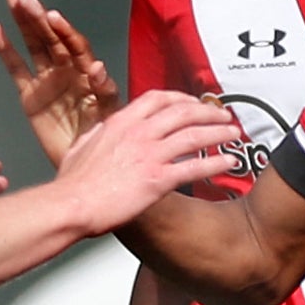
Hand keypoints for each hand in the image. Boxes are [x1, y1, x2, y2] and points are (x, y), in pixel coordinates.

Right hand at [0, 0, 119, 166]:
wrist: (85, 164)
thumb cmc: (104, 137)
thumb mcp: (110, 115)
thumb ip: (104, 91)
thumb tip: (96, 66)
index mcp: (88, 73)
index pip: (75, 46)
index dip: (65, 30)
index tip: (52, 15)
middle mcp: (67, 71)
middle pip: (51, 39)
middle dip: (38, 17)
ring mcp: (47, 81)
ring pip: (34, 47)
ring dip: (24, 24)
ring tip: (13, 0)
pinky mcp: (30, 96)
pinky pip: (16, 69)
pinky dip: (5, 50)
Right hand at [55, 89, 239, 231]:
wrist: (71, 206)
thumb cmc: (73, 185)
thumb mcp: (80, 148)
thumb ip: (95, 135)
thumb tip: (100, 131)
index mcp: (121, 122)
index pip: (158, 99)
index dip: (181, 98)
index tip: (193, 102)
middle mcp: (139, 133)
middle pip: (184, 112)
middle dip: (208, 111)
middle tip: (223, 115)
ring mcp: (150, 155)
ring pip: (194, 135)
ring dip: (219, 133)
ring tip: (234, 135)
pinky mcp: (158, 180)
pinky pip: (195, 168)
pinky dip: (216, 164)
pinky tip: (230, 163)